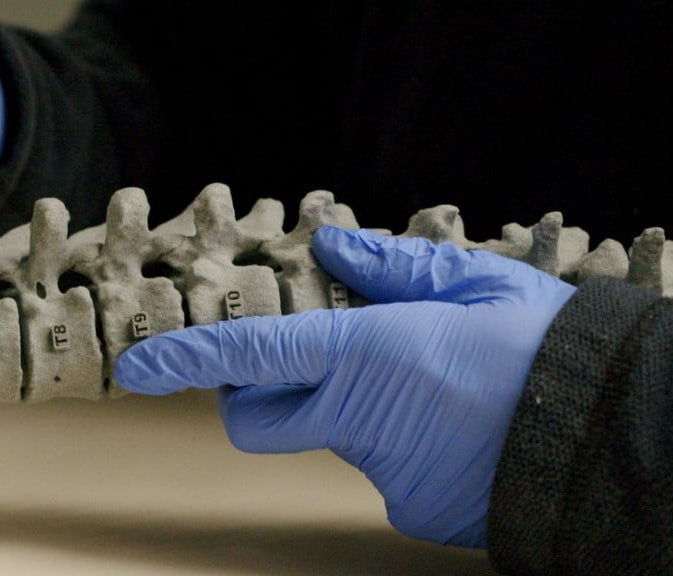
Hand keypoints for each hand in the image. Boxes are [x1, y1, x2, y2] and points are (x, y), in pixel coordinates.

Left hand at [115, 226, 575, 546]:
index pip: (251, 356)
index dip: (185, 359)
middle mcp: (363, 421)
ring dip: (347, 411)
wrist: (616, 437)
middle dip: (251, 396)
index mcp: (371, 355)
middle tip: (296, 365)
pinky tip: (452, 424)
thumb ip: (394, 268)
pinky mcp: (412, 508)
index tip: (138, 368)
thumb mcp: (477, 286)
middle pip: (257, 421)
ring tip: (425, 386)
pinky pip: (381, 469)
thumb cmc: (550, 351)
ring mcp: (384, 473)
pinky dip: (397, 444)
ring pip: (328, 439)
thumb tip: (335, 246)